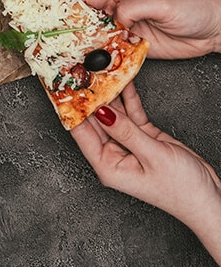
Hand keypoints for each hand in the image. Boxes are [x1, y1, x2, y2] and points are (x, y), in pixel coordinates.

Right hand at [56, 0, 220, 59]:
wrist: (212, 31)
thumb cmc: (193, 7)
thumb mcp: (163, 2)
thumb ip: (134, 7)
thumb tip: (114, 18)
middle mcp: (120, 1)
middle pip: (84, 4)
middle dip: (62, 7)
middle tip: (39, 13)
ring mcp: (123, 22)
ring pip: (91, 26)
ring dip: (75, 32)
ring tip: (54, 37)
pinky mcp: (128, 42)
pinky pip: (105, 45)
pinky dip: (92, 50)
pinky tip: (80, 54)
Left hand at [72, 84, 220, 263]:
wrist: (209, 199)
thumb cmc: (182, 190)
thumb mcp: (152, 156)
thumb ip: (126, 131)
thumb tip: (101, 110)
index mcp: (108, 166)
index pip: (81, 132)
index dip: (70, 108)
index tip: (60, 86)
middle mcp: (113, 155)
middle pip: (94, 120)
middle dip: (87, 95)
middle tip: (79, 68)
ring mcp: (128, 145)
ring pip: (113, 112)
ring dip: (108, 91)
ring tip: (99, 67)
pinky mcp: (143, 137)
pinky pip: (130, 112)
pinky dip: (128, 96)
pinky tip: (122, 77)